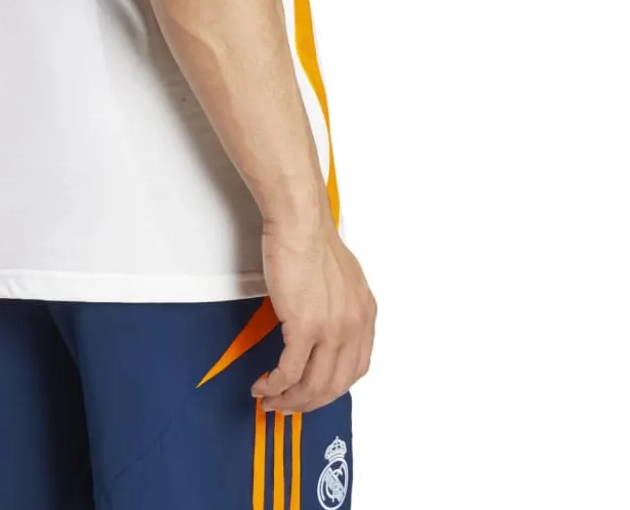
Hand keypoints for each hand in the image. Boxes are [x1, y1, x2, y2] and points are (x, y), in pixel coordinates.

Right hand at [252, 199, 375, 412]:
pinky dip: (276, 385)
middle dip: (309, 403)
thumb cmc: (312, 238)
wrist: (300, 223)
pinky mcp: (305, 327)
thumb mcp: (343, 277)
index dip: (332, 389)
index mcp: (365, 314)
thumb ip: (342, 305)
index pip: (355, 369)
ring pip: (313, 385)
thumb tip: (327, 323)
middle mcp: (354, 326)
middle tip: (289, 406)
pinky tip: (265, 386)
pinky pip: (290, 371)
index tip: (314, 393)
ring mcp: (332, 329)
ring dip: (290, 400)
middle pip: (335, 385)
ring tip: (272, 401)